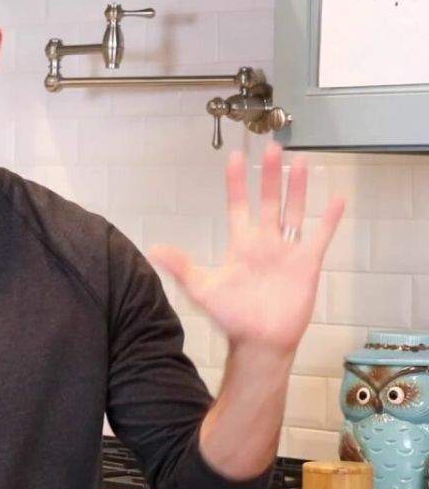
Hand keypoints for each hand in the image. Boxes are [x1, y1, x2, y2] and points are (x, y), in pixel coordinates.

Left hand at [150, 142, 344, 354]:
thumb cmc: (232, 317)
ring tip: (301, 161)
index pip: (238, 204)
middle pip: (269, 200)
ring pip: (294, 211)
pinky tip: (337, 199)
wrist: (260, 342)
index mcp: (241, 244)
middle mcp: (265, 242)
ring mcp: (287, 251)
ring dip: (298, 187)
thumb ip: (181, 266)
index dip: (237, 182)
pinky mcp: (307, 263)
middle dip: (270, 174)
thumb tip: (152, 249)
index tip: (236, 157)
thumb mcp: (202, 288)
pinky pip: (320, 236)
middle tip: (273, 146)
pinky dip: (329, 219)